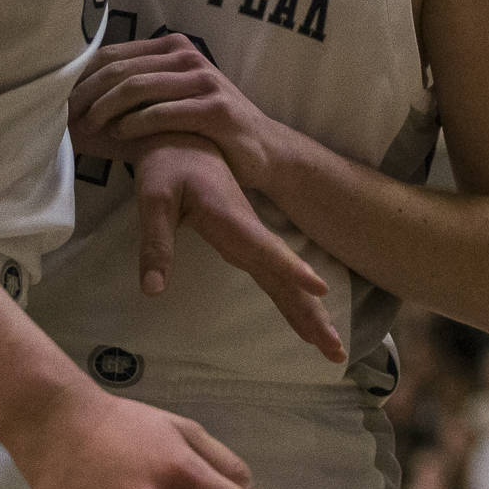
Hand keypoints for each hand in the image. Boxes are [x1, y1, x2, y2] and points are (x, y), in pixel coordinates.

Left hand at [72, 36, 280, 187]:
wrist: (263, 149)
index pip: (113, 54)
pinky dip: (135, 123)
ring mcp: (203, 80)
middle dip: (86, 94)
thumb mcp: (170, 102)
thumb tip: (77, 111)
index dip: (81, 78)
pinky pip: (164, 112)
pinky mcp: (214, 109)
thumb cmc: (207, 127)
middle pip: (120, 69)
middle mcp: (187, 56)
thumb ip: (133, 99)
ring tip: (88, 127)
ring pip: (138, 87)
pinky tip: (119, 134)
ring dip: (105, 109)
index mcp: (171, 48)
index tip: (59, 101)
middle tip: (66, 118)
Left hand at [132, 136, 342, 362]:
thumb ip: (156, 243)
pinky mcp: (247, 244)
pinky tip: (308, 320)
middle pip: (284, 277)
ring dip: (310, 313)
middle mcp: (248, 231)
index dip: (289, 268)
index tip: (318, 289)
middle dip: (311, 312)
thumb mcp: (152, 199)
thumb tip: (152, 291)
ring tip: (332, 348)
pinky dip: (294, 300)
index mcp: (229, 216)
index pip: (262, 247)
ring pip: (284, 281)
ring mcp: (251, 239)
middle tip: (335, 349)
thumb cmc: (167, 165)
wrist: (183, 139)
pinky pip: (276, 276)